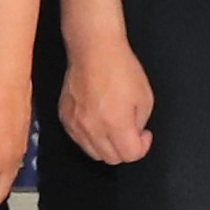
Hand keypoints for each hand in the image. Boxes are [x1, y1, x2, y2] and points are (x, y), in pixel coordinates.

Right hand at [57, 21, 154, 165]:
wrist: (93, 50)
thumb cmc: (121, 68)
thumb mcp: (145, 97)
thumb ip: (139, 123)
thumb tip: (132, 133)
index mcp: (116, 124)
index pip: (130, 155)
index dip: (142, 147)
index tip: (144, 134)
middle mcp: (93, 129)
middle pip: (111, 159)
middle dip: (125, 149)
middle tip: (131, 132)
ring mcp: (76, 124)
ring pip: (93, 153)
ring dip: (107, 147)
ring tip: (113, 128)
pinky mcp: (65, 117)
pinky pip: (79, 140)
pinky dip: (90, 138)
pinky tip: (98, 122)